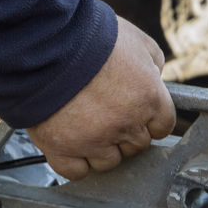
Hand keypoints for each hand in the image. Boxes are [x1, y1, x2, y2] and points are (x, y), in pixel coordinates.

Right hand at [26, 16, 176, 180]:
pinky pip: (77, 171)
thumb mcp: (136, 40)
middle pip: (136, 147)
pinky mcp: (63, 149)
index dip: (150, 120)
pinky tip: (71, 145)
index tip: (138, 114)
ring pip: (108, 162)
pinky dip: (74, 162)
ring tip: (87, 126)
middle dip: (126, 133)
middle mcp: (125, 125)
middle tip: (108, 114)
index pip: (162, 127)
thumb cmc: (89, 36)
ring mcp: (94, 141)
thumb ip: (152, 66)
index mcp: (148, 99)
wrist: (45, 42)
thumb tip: (154, 78)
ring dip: (101, 149)